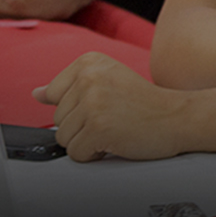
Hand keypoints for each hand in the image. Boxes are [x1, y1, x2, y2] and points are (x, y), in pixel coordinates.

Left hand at [33, 52, 187, 161]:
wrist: (179, 116)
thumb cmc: (145, 102)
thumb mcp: (108, 80)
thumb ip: (70, 86)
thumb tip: (37, 93)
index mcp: (89, 62)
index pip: (53, 95)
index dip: (77, 109)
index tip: (102, 105)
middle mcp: (88, 78)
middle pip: (57, 119)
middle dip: (82, 126)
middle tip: (113, 118)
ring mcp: (93, 103)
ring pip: (64, 138)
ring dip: (88, 141)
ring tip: (114, 128)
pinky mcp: (97, 127)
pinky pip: (76, 153)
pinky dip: (93, 154)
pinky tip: (114, 141)